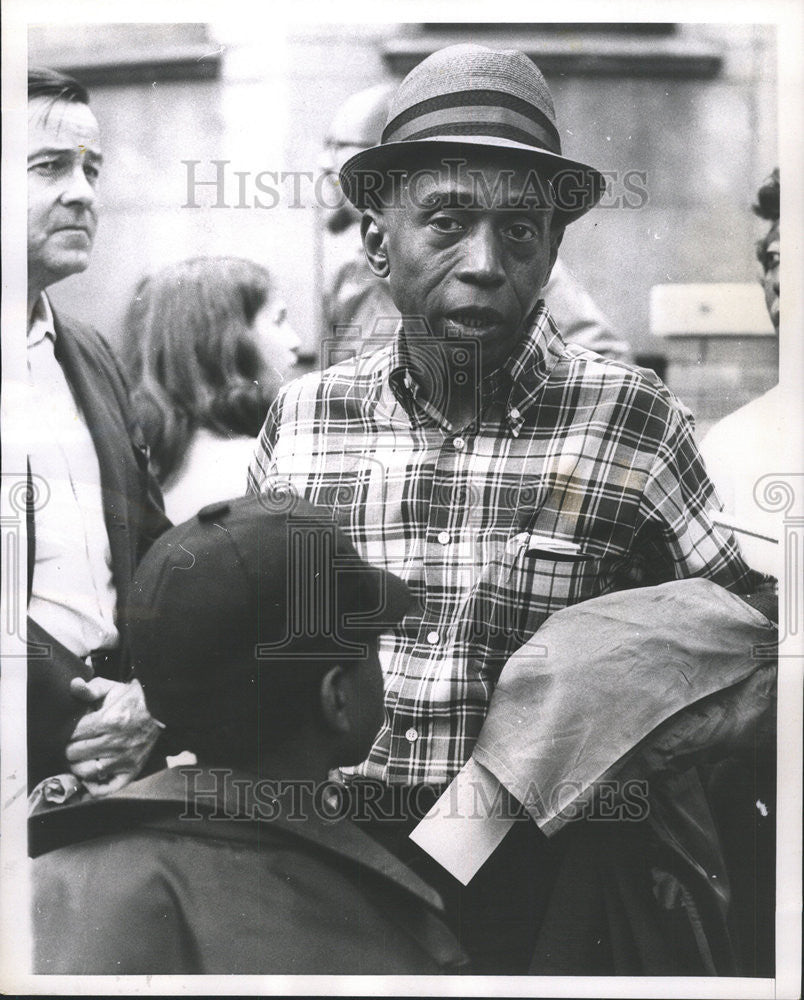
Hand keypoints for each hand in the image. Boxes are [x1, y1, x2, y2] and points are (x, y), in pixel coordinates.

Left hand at [66, 677, 159, 795]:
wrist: (160, 710)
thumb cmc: (132, 700)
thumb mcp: (112, 688)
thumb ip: (91, 689)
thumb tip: (73, 685)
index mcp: (108, 721)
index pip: (73, 734)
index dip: (67, 733)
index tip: (69, 731)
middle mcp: (115, 742)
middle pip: (75, 753)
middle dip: (69, 748)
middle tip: (71, 745)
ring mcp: (123, 759)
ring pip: (86, 771)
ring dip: (77, 766)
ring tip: (78, 759)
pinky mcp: (132, 770)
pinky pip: (108, 788)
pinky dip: (95, 788)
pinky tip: (90, 779)